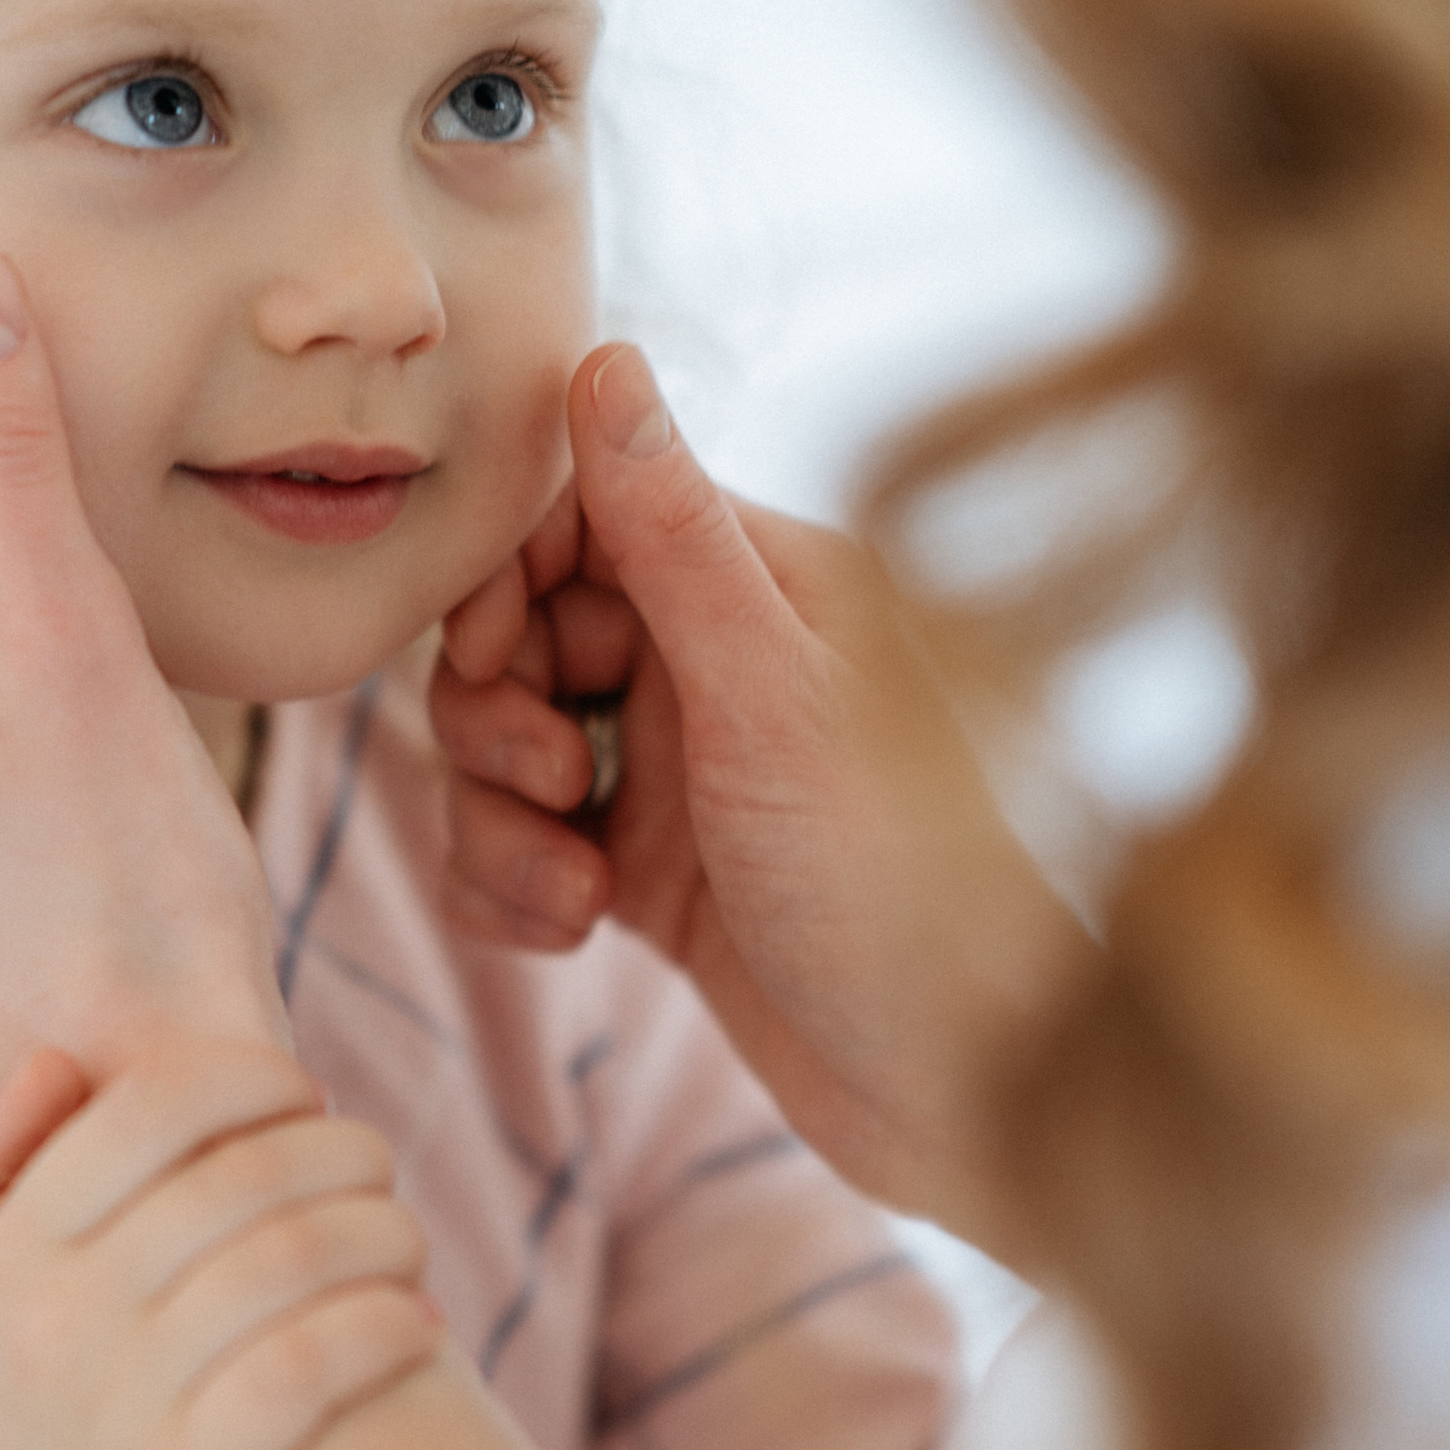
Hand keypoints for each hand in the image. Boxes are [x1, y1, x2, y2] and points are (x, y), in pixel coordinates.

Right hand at [0, 1039, 438, 1449]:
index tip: (304, 1102)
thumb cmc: (7, 1444)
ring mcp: (119, 1401)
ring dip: (383, 1232)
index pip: (152, 1104)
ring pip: (291, 1259)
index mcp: (8, 1251)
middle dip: (342, 1152)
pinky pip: (311, 1366)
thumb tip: (55, 1060)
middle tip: (377, 1171)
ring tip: (406, 1246)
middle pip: (243, 1174)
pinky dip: (387, 1328)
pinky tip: (419, 1327)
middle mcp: (53, 1314)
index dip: (256, 1080)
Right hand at [431, 345, 1084, 1236]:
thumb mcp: (770, 697)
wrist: (952, 1095)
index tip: (502, 654)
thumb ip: (673, 533)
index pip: (580, 516)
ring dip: (502, 821)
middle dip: (497, 714)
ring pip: (509, 750)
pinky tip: (574, 938)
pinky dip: (518, 891)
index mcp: (769, 586)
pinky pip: (524, 849)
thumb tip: (603, 354)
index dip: (509, 580)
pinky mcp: (651, 877)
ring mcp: (681, 773)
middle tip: (554, 786)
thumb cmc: (897, 888)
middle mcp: (721, 665)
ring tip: (575, 894)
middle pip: (524, 634)